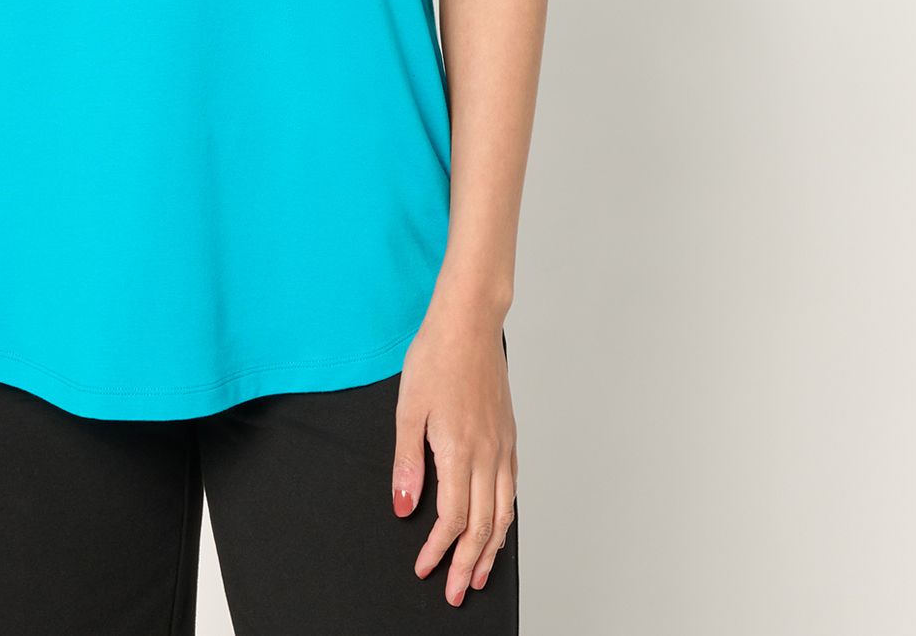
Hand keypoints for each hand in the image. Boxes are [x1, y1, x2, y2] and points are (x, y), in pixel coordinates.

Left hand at [392, 298, 517, 605]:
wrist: (469, 323)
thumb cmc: (436, 358)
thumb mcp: (408, 409)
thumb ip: (407, 463)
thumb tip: (403, 506)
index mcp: (459, 451)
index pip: (452, 519)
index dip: (438, 550)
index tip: (424, 567)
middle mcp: (487, 455)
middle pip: (482, 526)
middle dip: (469, 565)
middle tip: (458, 592)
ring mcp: (503, 446)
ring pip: (504, 513)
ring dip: (492, 550)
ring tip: (482, 575)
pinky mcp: (510, 437)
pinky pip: (512, 490)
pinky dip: (506, 519)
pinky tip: (499, 528)